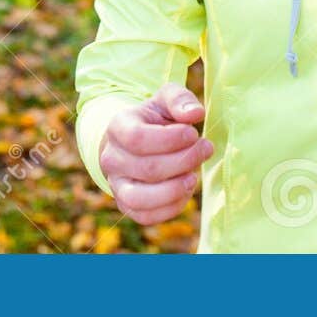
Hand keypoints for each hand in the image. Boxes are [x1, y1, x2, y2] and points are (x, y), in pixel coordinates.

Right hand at [99, 84, 215, 224]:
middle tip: (205, 149)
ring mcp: (116, 185)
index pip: (138, 138)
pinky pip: (146, 216)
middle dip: (185, 160)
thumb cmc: (155, 119)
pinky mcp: (127, 205)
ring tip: (194, 176)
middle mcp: (111, 159)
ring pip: (141, 199)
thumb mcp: (166, 100)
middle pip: (148, 169)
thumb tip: (196, 114)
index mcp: (118, 128)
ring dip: (176, 189)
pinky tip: (186, 189)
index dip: (171, 139)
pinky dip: (172, 206)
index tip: (193, 132)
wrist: (136, 141)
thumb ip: (181, 99)